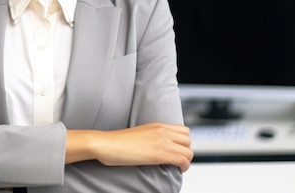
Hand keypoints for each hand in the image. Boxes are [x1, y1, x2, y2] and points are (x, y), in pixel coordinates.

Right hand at [67, 122, 192, 171]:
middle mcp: (162, 131)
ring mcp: (161, 141)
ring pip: (188, 150)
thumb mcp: (137, 134)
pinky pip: (182, 159)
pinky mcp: (159, 153)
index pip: (183, 130)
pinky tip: (176, 170)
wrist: (106, 144)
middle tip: (178, 159)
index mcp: (156, 125)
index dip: (183, 142)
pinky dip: (184, 166)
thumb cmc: (116, 142)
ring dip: (186, 160)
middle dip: (186, 150)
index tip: (177, 151)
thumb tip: (152, 146)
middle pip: (188, 139)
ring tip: (177, 166)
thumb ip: (148, 137)